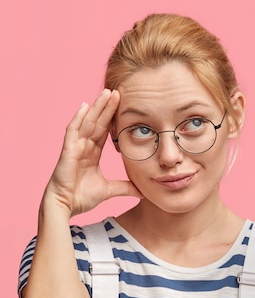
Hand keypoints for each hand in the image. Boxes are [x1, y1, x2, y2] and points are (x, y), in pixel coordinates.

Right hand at [44, 88, 141, 218]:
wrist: (66, 207)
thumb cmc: (82, 198)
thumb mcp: (109, 190)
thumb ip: (126, 188)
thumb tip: (144, 192)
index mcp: (92, 153)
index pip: (105, 130)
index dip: (113, 118)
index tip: (123, 105)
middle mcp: (84, 147)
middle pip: (97, 122)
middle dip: (106, 107)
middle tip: (117, 91)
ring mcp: (75, 147)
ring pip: (87, 122)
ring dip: (96, 107)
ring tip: (106, 92)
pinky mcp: (68, 151)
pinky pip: (73, 131)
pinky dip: (78, 118)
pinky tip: (85, 106)